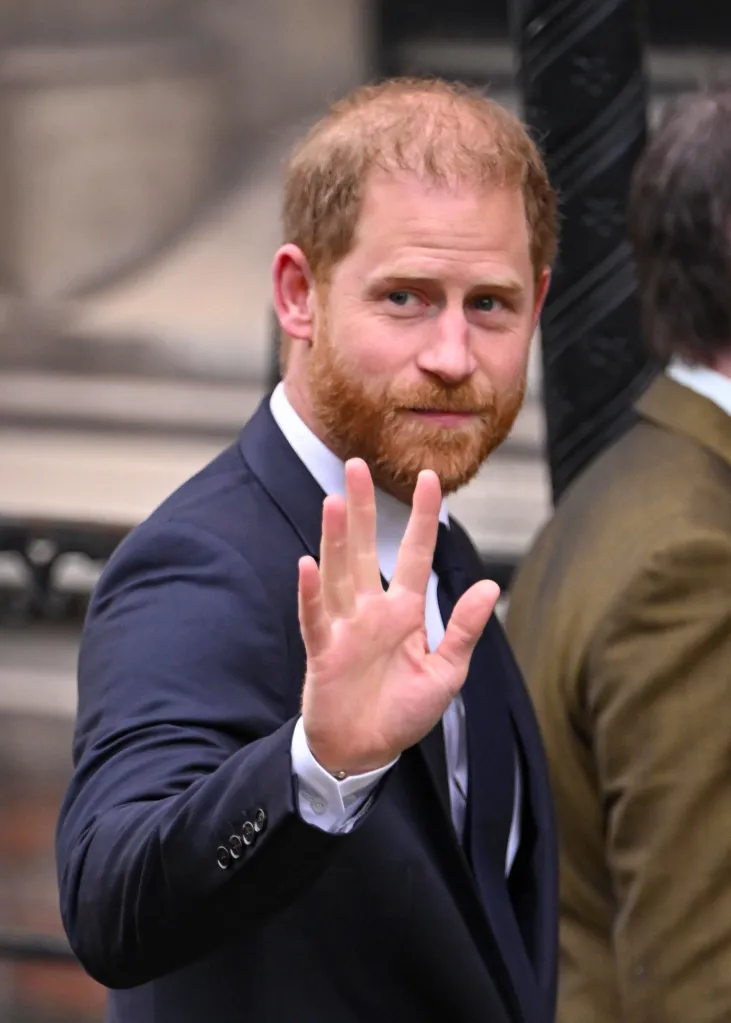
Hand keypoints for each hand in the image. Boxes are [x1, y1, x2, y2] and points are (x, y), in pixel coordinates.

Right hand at [298, 459, 499, 775]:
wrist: (365, 751)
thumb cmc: (403, 711)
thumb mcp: (446, 672)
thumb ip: (463, 629)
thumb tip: (492, 586)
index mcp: (404, 611)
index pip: (415, 553)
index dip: (423, 517)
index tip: (430, 478)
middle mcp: (372, 610)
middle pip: (365, 549)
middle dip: (362, 508)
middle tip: (356, 465)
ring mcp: (344, 628)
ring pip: (339, 574)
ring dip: (335, 539)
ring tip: (334, 501)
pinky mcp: (323, 652)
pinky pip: (315, 618)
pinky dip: (310, 594)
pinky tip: (306, 565)